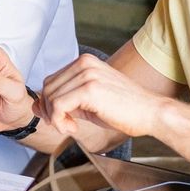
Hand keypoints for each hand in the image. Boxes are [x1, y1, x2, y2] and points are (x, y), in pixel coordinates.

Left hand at [38, 53, 164, 144]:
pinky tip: (73, 128)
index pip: (52, 80)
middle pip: (47, 87)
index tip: (60, 119)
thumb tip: (38, 106)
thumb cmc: (125, 109)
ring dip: (55, 118)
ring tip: (71, 127)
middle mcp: (84, 63)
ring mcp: (87, 74)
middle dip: (50, 111)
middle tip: (65, 125)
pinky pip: (58, 105)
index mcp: (84, 62)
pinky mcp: (89, 89)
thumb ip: (65, 101)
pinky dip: (59, 121)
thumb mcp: (89, 102)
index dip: (50, 103)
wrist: (151, 113)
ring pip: (50, 96)